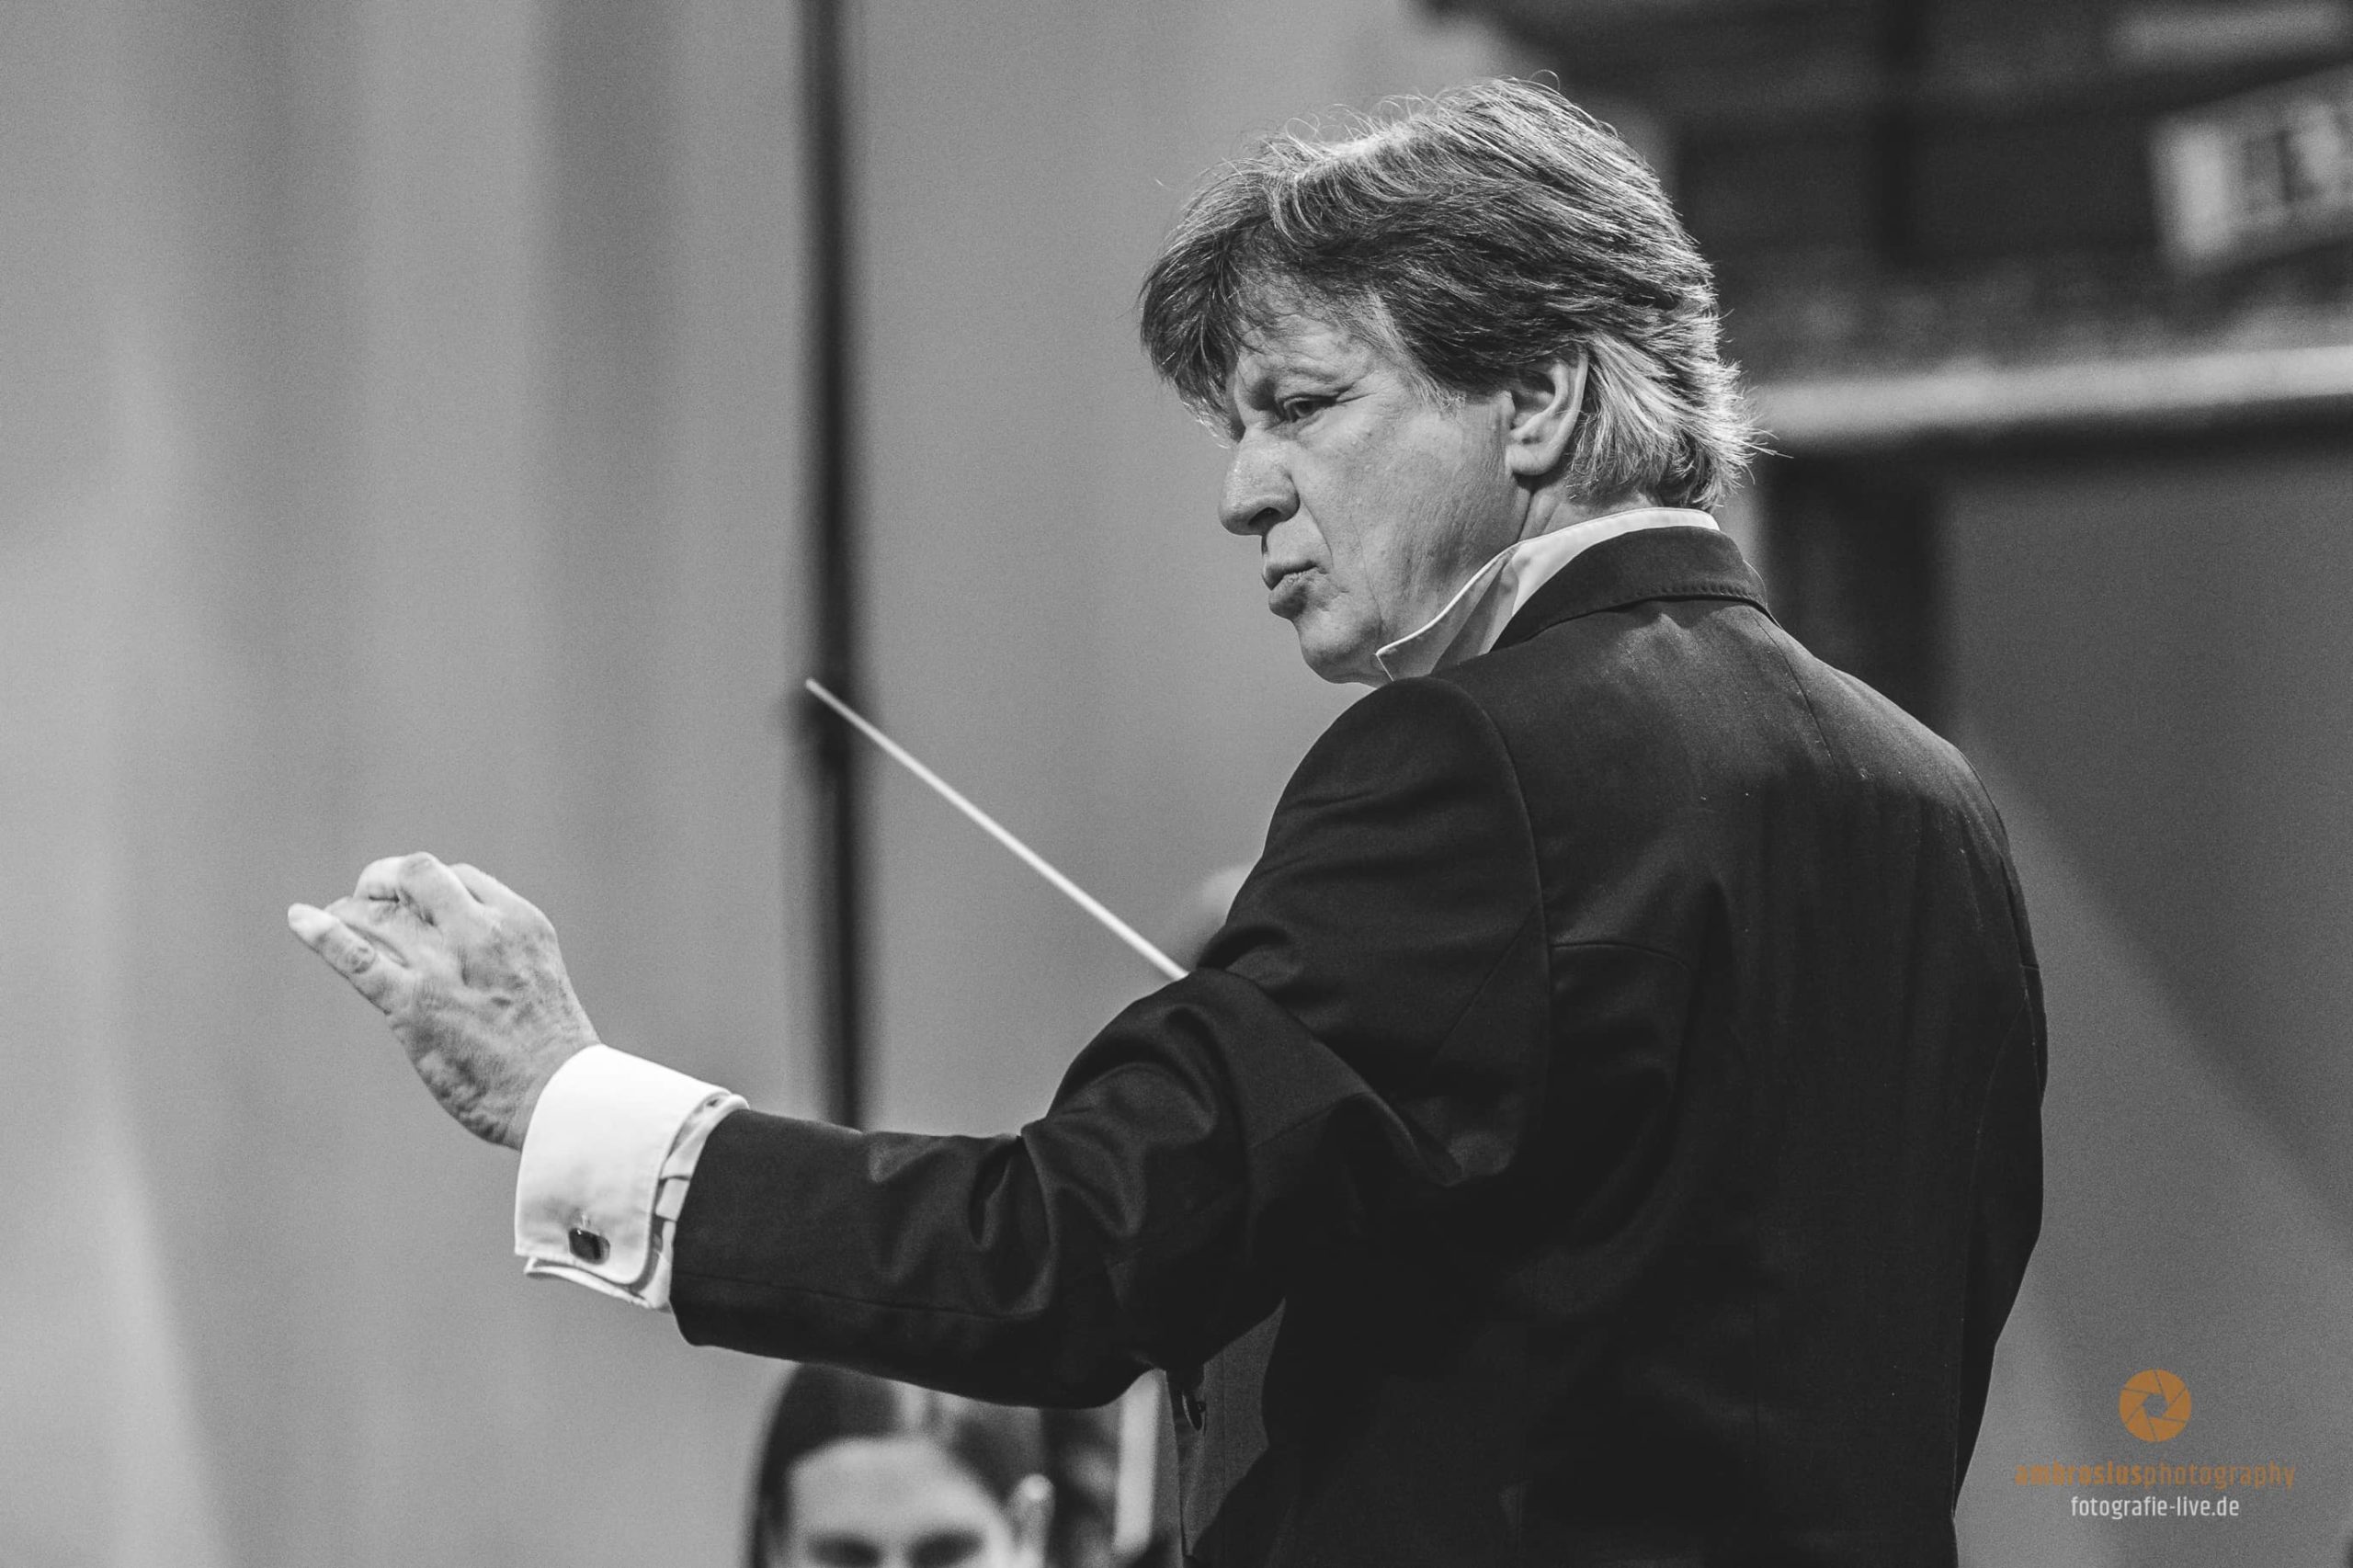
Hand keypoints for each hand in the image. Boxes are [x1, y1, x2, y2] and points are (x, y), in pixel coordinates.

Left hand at [288, 852, 595, 1149]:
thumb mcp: (538, 970)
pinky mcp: (413, 1005)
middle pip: (416, 876)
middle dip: (383, 880)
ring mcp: (443, 966)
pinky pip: (358, 958)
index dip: (426, 886)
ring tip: (336, 919)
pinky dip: (323, 935)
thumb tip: (453, 941)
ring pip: (379, 914)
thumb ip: (500, 948)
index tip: (413, 905)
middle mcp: (480, 932)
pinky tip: (299, 920)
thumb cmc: (550, 1045)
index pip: (459, 876)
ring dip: (350, 911)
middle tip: (367, 896)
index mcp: (518, 920)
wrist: (556, 1094)